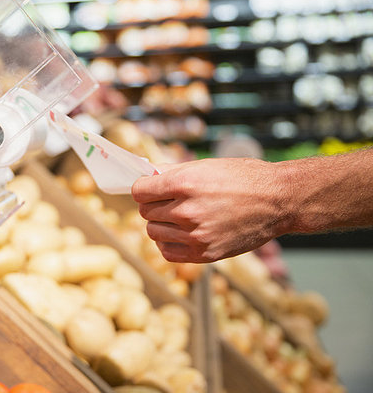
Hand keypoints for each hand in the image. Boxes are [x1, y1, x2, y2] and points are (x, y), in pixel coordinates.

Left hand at [131, 158, 291, 262]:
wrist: (279, 201)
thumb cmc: (244, 178)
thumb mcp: (206, 165)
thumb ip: (172, 171)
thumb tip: (147, 174)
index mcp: (185, 184)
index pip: (139, 191)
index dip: (144, 188)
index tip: (150, 188)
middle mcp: (187, 211)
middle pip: (145, 212)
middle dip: (154, 205)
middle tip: (170, 201)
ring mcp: (195, 235)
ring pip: (153, 232)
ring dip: (161, 224)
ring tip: (179, 217)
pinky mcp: (204, 254)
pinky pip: (167, 252)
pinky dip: (169, 243)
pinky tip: (181, 234)